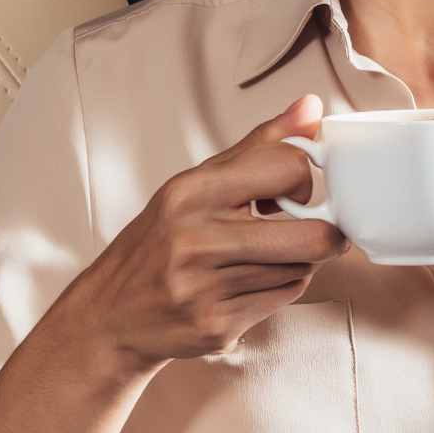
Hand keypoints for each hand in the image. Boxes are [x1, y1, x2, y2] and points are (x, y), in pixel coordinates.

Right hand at [53, 94, 349, 372]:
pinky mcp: (216, 326)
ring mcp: (204, 288)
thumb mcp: (195, 185)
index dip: (305, 179)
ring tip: (266, 257)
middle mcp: (194, 240)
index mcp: (190, 193)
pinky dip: (279, 291)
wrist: (109, 316)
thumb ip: (258, 147)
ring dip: (297, 263)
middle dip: (324, 234)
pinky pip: (283, 301)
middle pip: (312, 235)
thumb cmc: (159, 243)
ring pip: (301, 270)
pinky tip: (250, 284)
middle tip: (309, 230)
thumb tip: (312, 106)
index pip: (287, 168)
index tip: (293, 190)